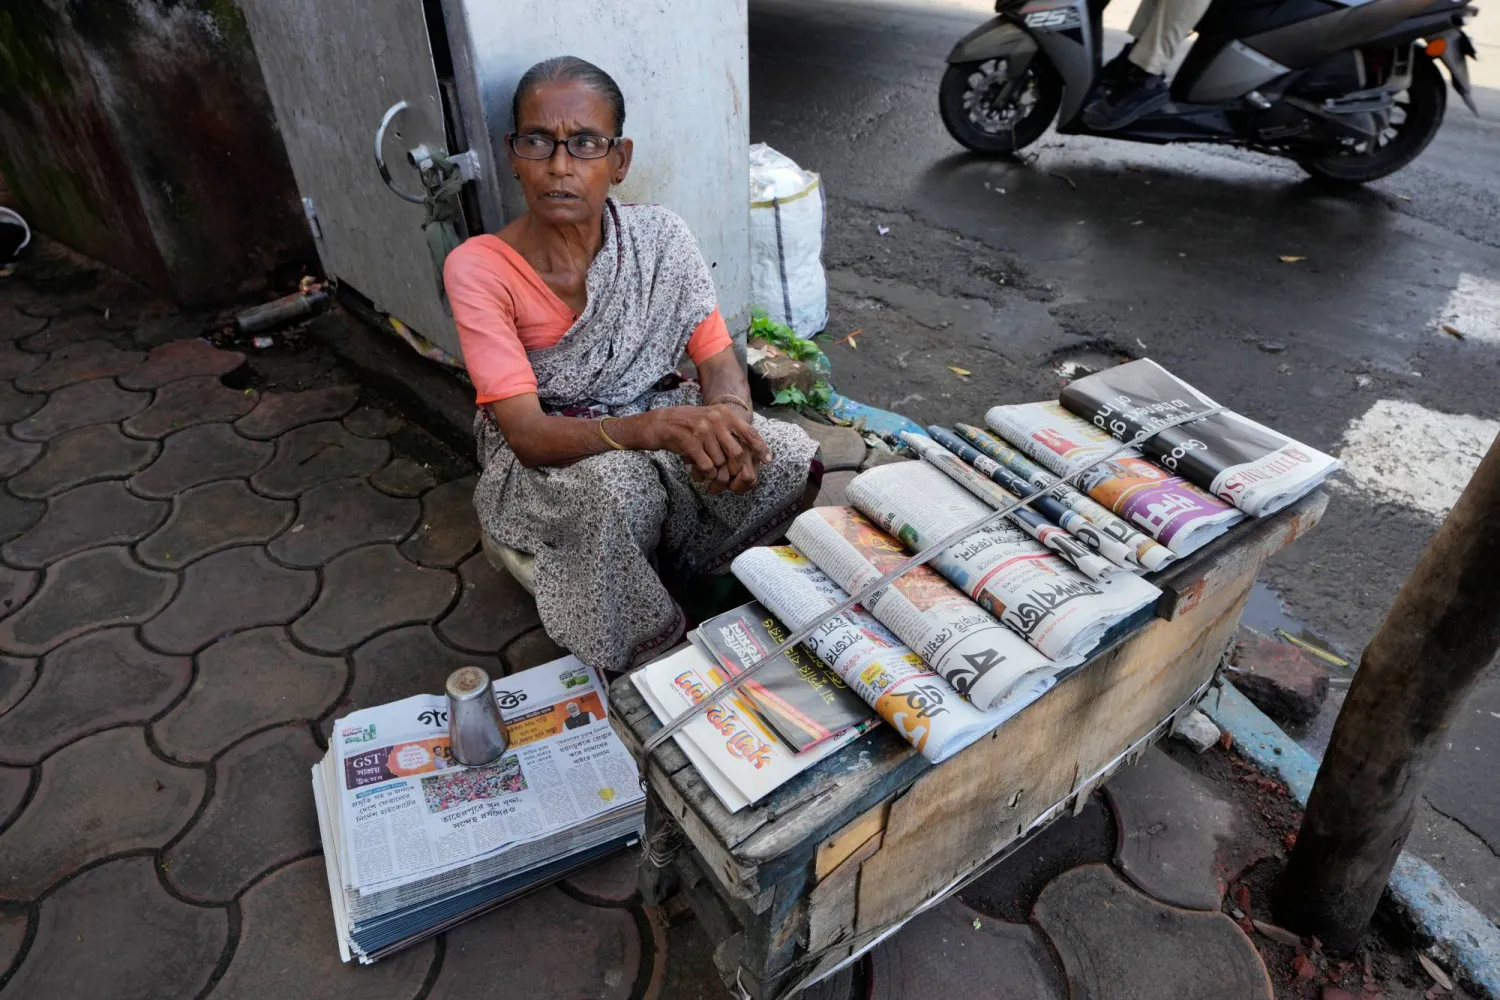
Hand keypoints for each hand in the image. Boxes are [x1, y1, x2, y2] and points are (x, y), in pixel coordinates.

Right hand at [625, 405, 770, 493]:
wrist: (658, 424)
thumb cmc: (686, 425)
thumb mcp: (710, 420)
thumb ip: (728, 430)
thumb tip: (750, 447)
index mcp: (723, 413)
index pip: (749, 431)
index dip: (760, 447)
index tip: (768, 460)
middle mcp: (715, 419)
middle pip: (737, 452)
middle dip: (736, 469)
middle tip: (731, 477)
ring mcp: (703, 429)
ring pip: (720, 462)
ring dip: (716, 473)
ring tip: (707, 474)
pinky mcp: (690, 442)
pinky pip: (706, 466)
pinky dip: (705, 474)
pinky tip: (697, 473)